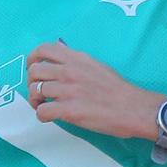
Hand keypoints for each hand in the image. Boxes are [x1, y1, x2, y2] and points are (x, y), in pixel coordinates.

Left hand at [25, 42, 163, 138]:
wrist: (134, 108)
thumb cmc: (117, 89)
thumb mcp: (96, 65)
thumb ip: (75, 59)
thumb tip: (59, 50)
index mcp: (77, 58)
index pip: (43, 49)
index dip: (32, 59)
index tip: (33, 69)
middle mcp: (69, 71)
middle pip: (34, 71)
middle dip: (31, 83)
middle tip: (38, 92)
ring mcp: (68, 90)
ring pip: (35, 91)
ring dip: (35, 101)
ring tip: (44, 106)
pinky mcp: (69, 109)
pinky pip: (42, 111)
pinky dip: (41, 115)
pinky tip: (49, 117)